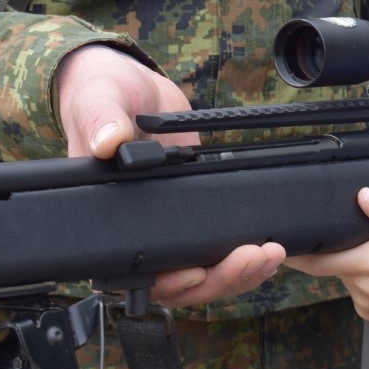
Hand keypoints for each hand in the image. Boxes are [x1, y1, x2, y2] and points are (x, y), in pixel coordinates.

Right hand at [56, 45, 284, 307]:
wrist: (130, 85)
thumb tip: (108, 143)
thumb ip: (101, 121)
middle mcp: (136, 231)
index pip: (128, 273)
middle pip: (176, 283)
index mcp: (104, 217)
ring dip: (237, 273)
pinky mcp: (197, 214)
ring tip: (269, 253)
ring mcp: (169, 226)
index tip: (195, 271)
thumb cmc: (100, 95)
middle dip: (217, 278)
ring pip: (202, 274)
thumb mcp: (98, 101)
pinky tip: (271, 248)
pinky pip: (218, 250)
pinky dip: (244, 256)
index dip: (163, 281)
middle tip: (253, 256)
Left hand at [287, 188, 368, 325]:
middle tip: (364, 236)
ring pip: (348, 276)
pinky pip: (359, 291)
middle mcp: (363, 287)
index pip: (317, 260)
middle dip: (341, 249)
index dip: (298, 252)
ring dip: (356, 264)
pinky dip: (366, 279)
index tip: (282, 242)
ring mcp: (366, 303)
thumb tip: (363, 195)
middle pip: (334, 263)